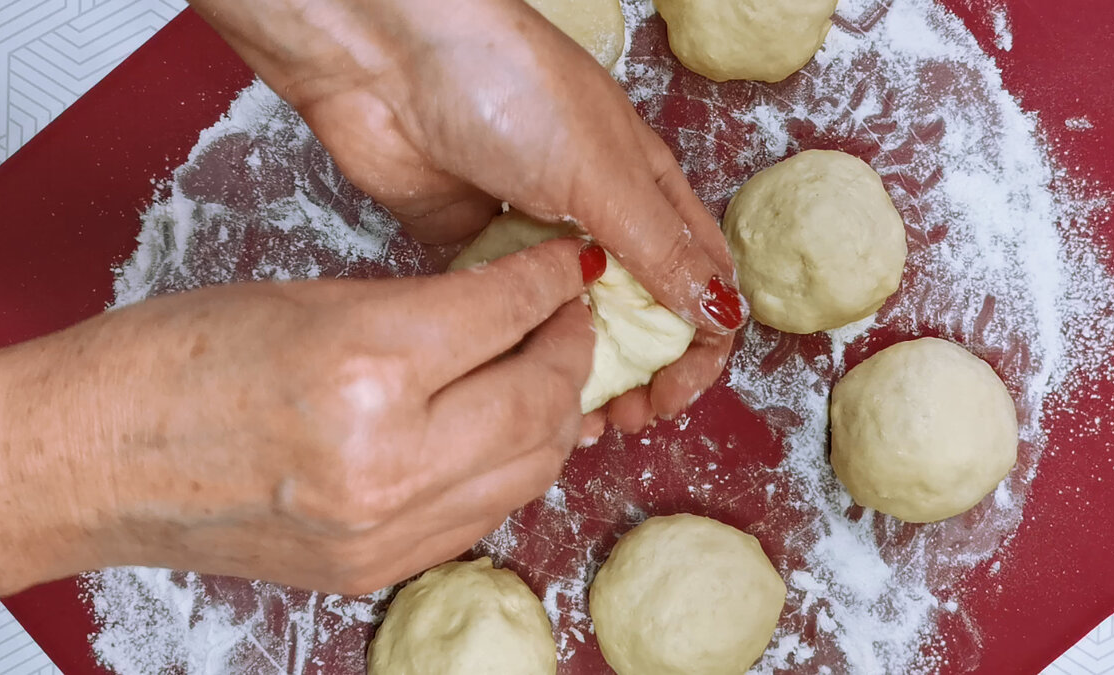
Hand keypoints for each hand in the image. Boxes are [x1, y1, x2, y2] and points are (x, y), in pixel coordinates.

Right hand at [0, 241, 598, 594]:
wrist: (99, 459)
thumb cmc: (178, 362)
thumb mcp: (316, 302)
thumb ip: (425, 310)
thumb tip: (509, 306)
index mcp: (365, 367)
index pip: (504, 315)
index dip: (549, 281)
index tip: (565, 266)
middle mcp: (387, 460)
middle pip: (540, 402)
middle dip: (570, 349)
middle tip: (567, 317)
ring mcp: (385, 529)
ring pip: (531, 469)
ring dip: (552, 413)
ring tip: (544, 370)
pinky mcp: (378, 569)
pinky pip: (485, 513)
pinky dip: (508, 465)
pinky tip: (499, 429)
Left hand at [189, 0, 745, 431]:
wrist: (392, 59)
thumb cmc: (511, 86)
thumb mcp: (603, 174)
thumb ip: (661, 251)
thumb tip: (721, 314)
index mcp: (648, 190)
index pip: (701, 280)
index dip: (699, 344)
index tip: (673, 393)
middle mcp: (601, 216)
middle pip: (641, 313)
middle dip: (643, 373)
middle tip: (623, 419)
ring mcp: (538, 235)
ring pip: (575, 322)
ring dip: (581, 372)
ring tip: (569, 415)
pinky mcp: (478, 247)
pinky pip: (512, 312)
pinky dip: (522, 350)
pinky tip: (517, 380)